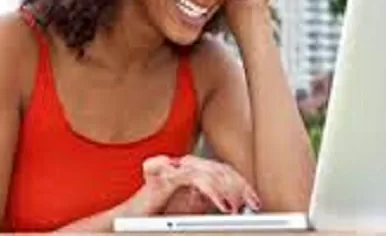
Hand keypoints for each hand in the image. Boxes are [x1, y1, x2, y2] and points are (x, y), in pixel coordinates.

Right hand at [123, 154, 260, 216]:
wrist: (129, 221)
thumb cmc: (158, 216)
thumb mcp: (193, 210)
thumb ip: (211, 202)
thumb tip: (237, 206)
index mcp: (193, 170)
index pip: (224, 170)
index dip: (242, 185)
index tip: (255, 201)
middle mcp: (185, 164)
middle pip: (221, 168)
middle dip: (240, 187)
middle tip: (252, 205)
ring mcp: (174, 166)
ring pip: (211, 171)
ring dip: (229, 191)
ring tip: (238, 208)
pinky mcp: (165, 175)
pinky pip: (196, 179)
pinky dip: (213, 192)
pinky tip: (223, 205)